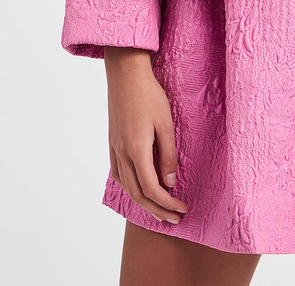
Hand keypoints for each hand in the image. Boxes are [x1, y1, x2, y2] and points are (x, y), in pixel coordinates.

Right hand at [104, 47, 188, 223]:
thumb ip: (167, 155)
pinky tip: (138, 188)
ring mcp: (114, 149)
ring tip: (159, 210)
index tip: (182, 209)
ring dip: (143, 202)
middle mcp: (122, 154)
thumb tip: (169, 183)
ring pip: (126, 186)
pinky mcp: (112, 142)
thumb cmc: (149, 95)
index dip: (167, 204)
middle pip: (137, 194)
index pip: (151, 189)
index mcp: (136, 150)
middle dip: (157, 210)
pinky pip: (118, 174)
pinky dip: (130, 187)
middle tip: (174, 219)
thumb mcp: (166, 124)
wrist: (125, 74)